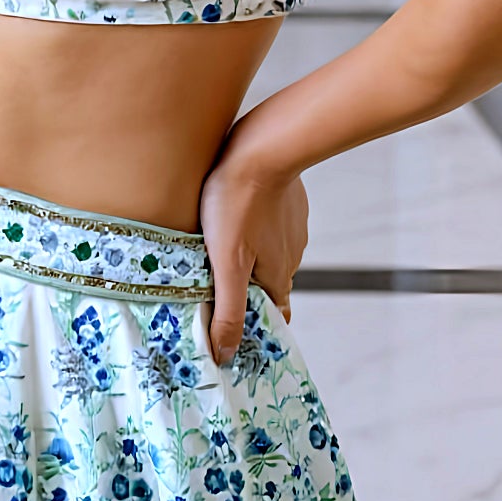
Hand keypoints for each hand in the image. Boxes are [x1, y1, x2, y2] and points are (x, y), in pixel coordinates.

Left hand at [199, 132, 308, 365]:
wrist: (263, 145)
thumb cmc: (238, 202)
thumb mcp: (226, 262)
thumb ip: (227, 309)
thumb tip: (224, 354)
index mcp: (279, 276)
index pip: (272, 316)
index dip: (253, 325)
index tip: (231, 330)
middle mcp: (291, 255)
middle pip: (266, 284)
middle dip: (242, 288)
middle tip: (210, 284)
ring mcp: (290, 227)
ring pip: (266, 252)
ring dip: (244, 254)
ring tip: (211, 248)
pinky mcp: (286, 202)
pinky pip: (267, 223)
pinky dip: (250, 226)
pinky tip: (228, 215)